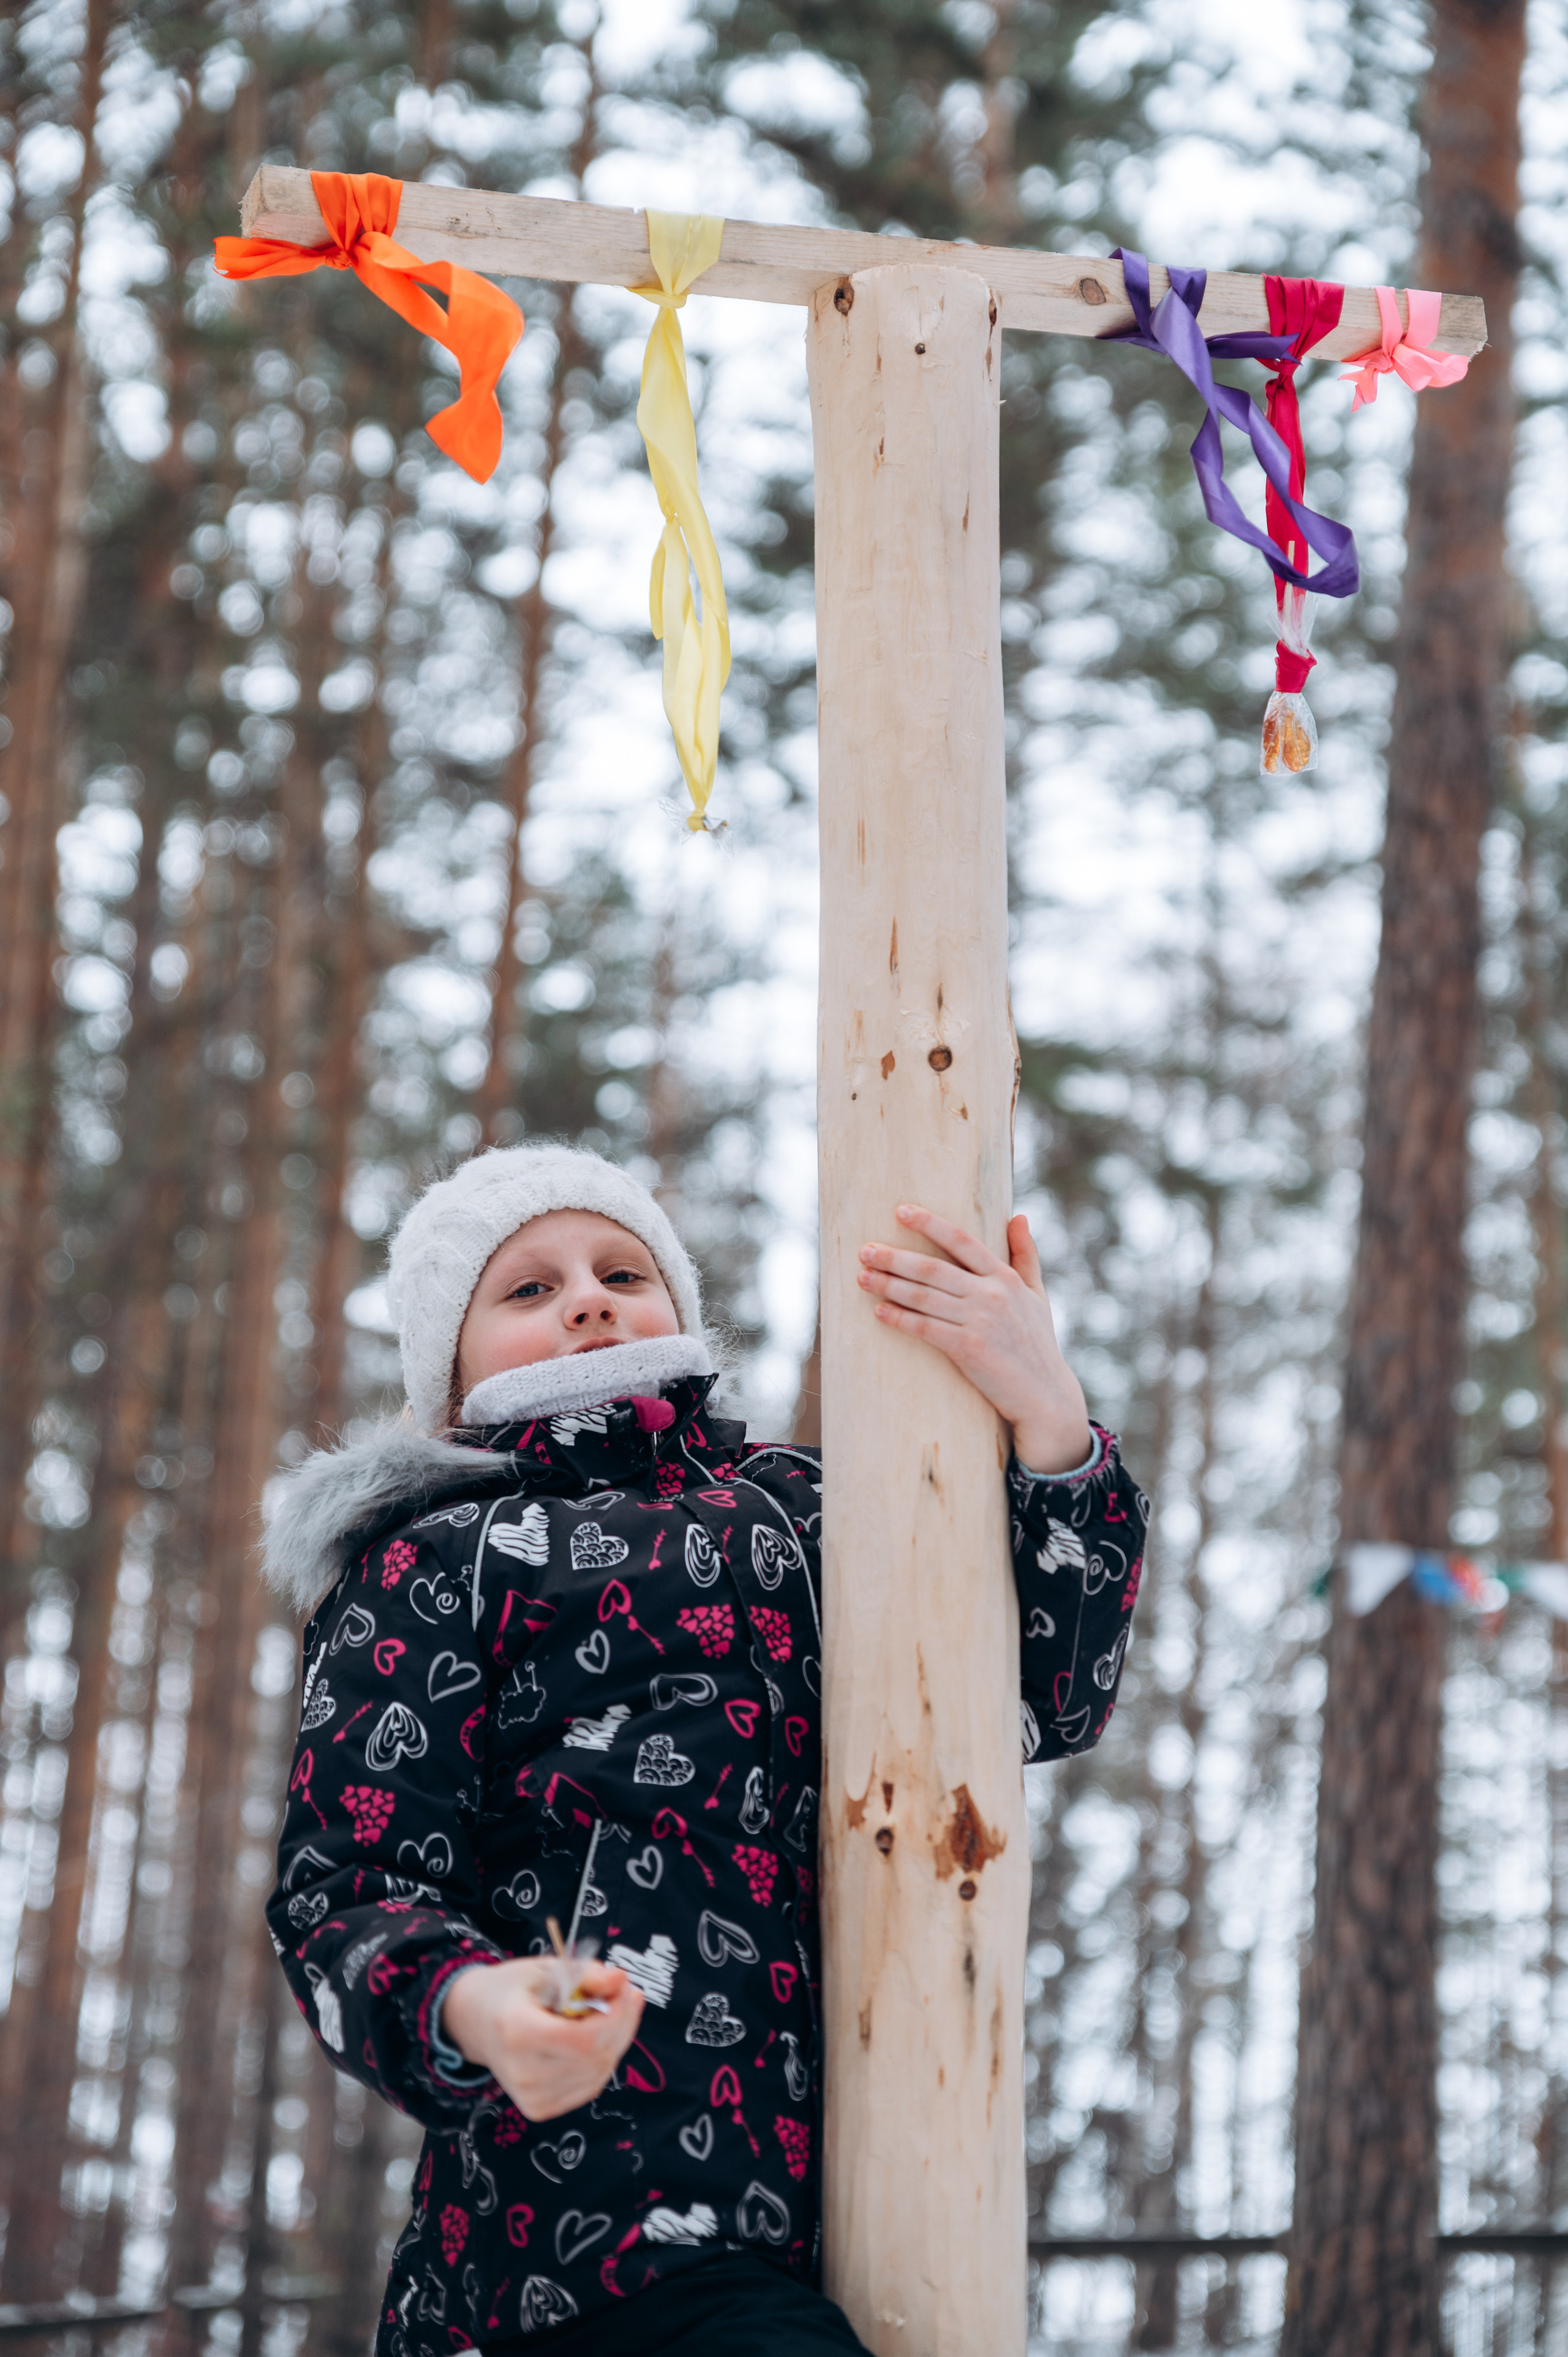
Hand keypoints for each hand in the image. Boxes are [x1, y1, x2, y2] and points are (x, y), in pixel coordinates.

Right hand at [442, 1956, 643, 2120]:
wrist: (475, 2022)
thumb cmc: (512, 1990)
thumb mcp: (545, 1969)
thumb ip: (585, 1974)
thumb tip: (621, 1980)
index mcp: (518, 2032)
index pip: (583, 2040)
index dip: (615, 2017)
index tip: (627, 1989)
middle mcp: (523, 2073)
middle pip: (595, 2058)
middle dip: (622, 2023)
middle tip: (626, 1994)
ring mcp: (531, 2097)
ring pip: (598, 2074)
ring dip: (616, 2041)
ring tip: (611, 2011)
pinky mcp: (539, 2109)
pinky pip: (588, 2086)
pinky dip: (602, 2060)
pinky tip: (598, 2037)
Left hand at [858, 1206, 1091, 1474]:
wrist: (1044, 1396)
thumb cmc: (1037, 1344)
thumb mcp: (1037, 1295)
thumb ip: (1026, 1255)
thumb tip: (1019, 1216)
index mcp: (1005, 1277)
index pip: (962, 1241)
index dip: (930, 1223)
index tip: (901, 1211)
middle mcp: (992, 1294)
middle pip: (933, 1268)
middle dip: (895, 1257)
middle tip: (865, 1250)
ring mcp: (979, 1321)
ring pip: (923, 1296)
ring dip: (888, 1285)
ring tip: (863, 1277)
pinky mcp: (968, 1349)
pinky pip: (925, 1328)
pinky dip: (900, 1319)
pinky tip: (879, 1312)